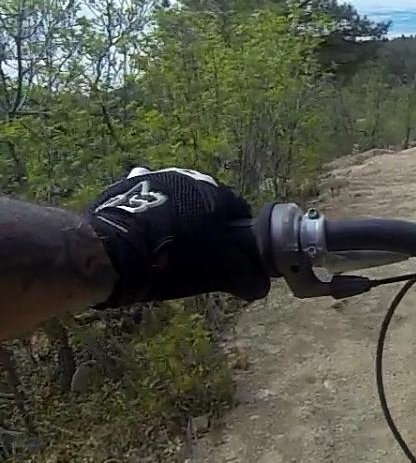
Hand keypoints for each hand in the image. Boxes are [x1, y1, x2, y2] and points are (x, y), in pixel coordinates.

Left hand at [87, 167, 269, 306]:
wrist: (108, 252)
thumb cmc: (168, 261)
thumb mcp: (212, 273)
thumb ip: (242, 276)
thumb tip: (262, 286)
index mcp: (216, 195)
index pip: (239, 211)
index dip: (237, 233)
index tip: (229, 252)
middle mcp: (191, 178)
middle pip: (209, 200)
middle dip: (208, 220)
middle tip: (199, 249)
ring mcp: (158, 176)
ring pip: (181, 195)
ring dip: (181, 212)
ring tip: (170, 239)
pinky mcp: (130, 182)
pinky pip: (151, 194)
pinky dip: (153, 207)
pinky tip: (147, 228)